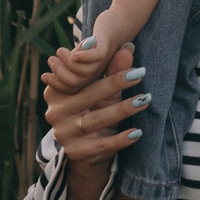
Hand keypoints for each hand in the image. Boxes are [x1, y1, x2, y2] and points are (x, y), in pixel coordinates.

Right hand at [40, 43, 148, 199]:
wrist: (88, 146)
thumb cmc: (96, 108)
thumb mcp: (105, 89)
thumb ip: (112, 70)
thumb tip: (128, 47)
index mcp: (57, 90)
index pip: (78, 76)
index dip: (100, 65)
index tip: (124, 52)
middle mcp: (55, 111)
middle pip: (87, 95)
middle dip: (114, 84)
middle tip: (139, 74)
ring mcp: (63, 133)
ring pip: (95, 120)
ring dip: (122, 110)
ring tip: (144, 100)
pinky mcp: (75, 151)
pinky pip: (100, 145)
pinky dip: (119, 140)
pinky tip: (137, 132)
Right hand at [56, 8, 135, 87]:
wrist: (122, 20)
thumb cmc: (100, 40)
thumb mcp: (83, 54)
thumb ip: (71, 64)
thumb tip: (48, 74)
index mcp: (92, 76)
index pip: (72, 89)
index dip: (57, 85)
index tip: (45, 76)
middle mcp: (98, 71)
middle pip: (75, 84)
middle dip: (59, 74)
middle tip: (52, 60)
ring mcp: (104, 59)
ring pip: (83, 72)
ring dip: (66, 62)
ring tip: (59, 51)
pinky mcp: (108, 45)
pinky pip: (96, 56)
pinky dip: (83, 56)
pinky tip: (73, 54)